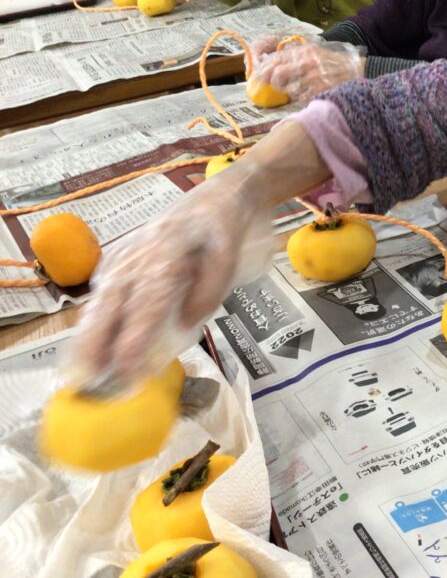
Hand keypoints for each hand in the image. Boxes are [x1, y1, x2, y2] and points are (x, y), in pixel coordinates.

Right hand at [67, 163, 274, 387]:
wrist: (212, 200)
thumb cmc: (221, 234)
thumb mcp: (228, 259)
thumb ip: (208, 292)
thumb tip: (185, 323)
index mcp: (168, 250)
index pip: (148, 301)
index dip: (135, 337)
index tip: (128, 369)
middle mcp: (137, 254)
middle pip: (111, 303)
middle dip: (96, 343)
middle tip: (86, 380)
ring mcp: (122, 256)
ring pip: (100, 302)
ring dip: (89, 338)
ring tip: (82, 374)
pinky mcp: (115, 261)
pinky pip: (102, 296)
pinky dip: (95, 323)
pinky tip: (92, 350)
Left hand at [250, 41, 365, 103]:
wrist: (359, 70)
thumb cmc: (336, 64)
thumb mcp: (316, 53)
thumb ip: (296, 57)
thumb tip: (273, 67)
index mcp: (303, 51)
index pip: (275, 60)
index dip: (263, 70)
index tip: (257, 77)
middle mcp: (306, 63)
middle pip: (277, 76)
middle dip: (274, 83)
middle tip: (276, 87)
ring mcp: (312, 78)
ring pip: (290, 90)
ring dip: (293, 92)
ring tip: (302, 89)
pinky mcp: (319, 91)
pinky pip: (302, 99)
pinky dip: (305, 99)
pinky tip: (313, 94)